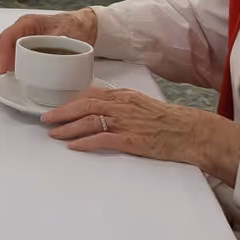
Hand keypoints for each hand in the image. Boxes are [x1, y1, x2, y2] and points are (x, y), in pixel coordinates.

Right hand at [0, 8, 98, 74]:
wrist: (85, 25)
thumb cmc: (76, 26)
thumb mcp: (66, 35)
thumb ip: (54, 46)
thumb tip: (46, 62)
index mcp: (29, 23)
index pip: (7, 38)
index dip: (3, 56)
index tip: (5, 71)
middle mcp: (24, 28)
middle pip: (6, 46)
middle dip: (7, 63)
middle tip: (12, 79)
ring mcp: (27, 36)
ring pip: (11, 50)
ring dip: (13, 65)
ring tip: (17, 80)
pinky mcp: (31, 44)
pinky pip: (19, 54)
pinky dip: (20, 65)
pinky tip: (26, 75)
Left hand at [41, 88, 239, 183]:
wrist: (193, 132)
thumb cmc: (170, 121)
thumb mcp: (144, 105)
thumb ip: (123, 105)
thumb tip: (102, 109)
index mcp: (126, 96)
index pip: (92, 94)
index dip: (71, 100)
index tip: (57, 105)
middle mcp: (123, 106)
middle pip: (85, 105)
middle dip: (62, 112)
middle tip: (46, 118)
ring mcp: (127, 122)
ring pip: (89, 120)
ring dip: (68, 127)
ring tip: (53, 133)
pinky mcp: (132, 140)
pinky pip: (103, 139)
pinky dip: (85, 142)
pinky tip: (73, 146)